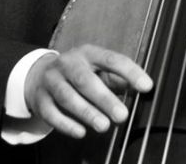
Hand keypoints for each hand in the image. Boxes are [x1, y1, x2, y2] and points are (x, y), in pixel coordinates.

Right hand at [24, 44, 152, 138]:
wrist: (39, 75)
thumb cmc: (78, 74)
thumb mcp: (97, 69)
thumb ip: (117, 78)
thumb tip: (142, 87)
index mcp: (88, 53)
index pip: (111, 59)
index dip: (129, 71)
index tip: (146, 86)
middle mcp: (68, 63)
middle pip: (85, 80)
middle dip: (104, 98)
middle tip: (122, 115)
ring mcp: (52, 80)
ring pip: (67, 96)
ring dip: (86, 112)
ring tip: (104, 126)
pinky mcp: (41, 100)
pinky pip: (51, 113)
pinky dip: (66, 124)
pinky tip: (80, 132)